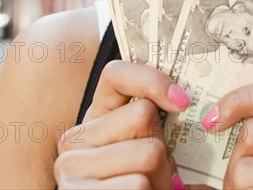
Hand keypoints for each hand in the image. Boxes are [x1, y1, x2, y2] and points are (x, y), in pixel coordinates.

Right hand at [54, 61, 188, 188]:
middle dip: (164, 149)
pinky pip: (138, 184)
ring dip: (163, 179)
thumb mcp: (144, 153)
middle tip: (158, 175)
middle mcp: (72, 143)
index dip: (152, 79)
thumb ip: (149, 123)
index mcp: (91, 122)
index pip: (116, 74)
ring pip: (149, 151)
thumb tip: (180, 96)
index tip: (181, 101)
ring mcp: (71, 173)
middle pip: (144, 115)